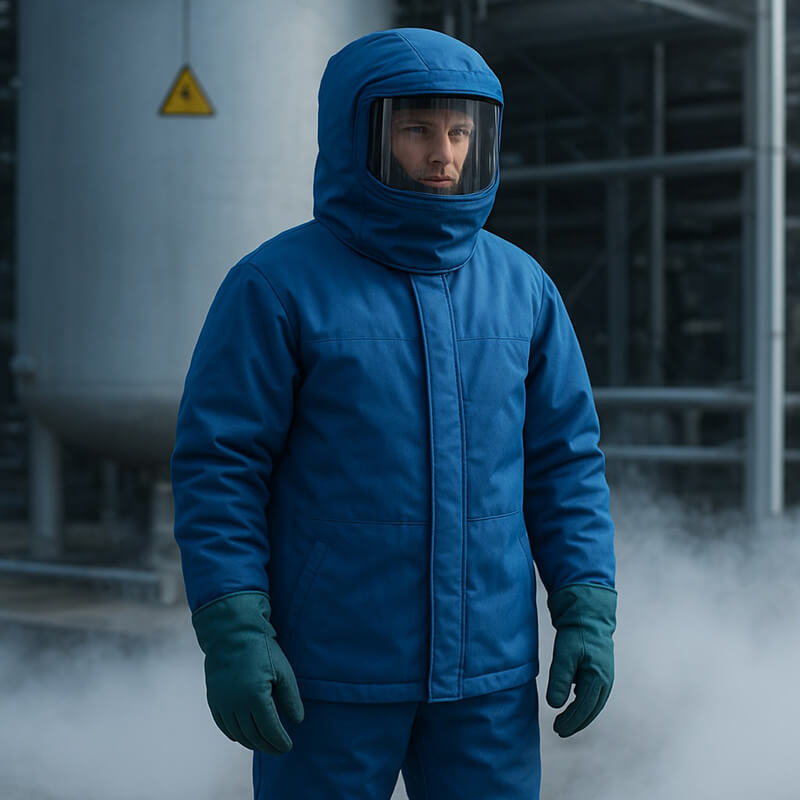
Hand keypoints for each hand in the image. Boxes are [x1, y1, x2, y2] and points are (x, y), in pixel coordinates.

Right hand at [192, 591, 304, 753]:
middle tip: (279, 750)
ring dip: (252, 742)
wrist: (231, 634)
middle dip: (268, 746)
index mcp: (256, 698)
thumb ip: (291, 698)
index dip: (280, 742)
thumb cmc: (262, 650)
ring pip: (238, 734)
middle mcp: (236, 705)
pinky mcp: (213, 700)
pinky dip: (235, 734)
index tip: (288, 747)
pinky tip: (243, 737)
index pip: (270, 730)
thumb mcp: (283, 671)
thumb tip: (297, 721)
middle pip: (254, 736)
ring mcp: (222, 704)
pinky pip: (223, 726)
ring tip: (264, 744)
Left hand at [546, 583, 615, 737]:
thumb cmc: (576, 633)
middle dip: (576, 722)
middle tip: (559, 731)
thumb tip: (555, 705)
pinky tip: (573, 705)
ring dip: (581, 715)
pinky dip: (584, 704)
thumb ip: (560, 680)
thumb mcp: (564, 654)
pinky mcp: (602, 672)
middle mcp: (606, 681)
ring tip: (565, 723)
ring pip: (594, 704)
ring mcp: (606, 677)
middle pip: (591, 710)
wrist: (589, 614)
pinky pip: (594, 695)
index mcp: (598, 678)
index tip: (557, 729)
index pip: (583, 708)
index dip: (570, 721)